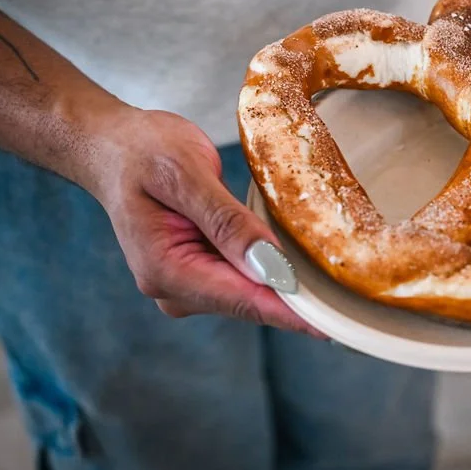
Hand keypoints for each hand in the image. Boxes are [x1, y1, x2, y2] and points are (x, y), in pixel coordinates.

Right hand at [87, 107, 323, 336]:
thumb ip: (225, 220)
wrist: (113, 146)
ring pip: (253, 294)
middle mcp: (176, 289)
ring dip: (291, 286)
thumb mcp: (186, 175)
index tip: (337, 323)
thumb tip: (268, 263)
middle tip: (357, 300)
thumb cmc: (142, 152)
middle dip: (300, 301)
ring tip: (341, 281)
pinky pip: (247, 278)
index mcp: (166, 270)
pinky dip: (275, 271)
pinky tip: (308, 265)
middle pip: (252, 303)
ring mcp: (188, 284)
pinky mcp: (201, 270)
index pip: (244, 301)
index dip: (294, 312)